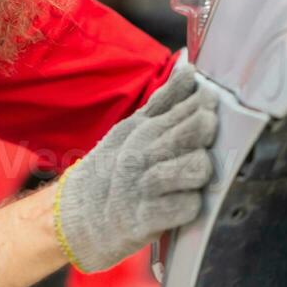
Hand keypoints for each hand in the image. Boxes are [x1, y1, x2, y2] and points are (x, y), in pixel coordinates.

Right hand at [52, 61, 217, 272]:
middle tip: (200, 144)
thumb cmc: (113, 169)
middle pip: (197, 128)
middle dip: (208, 133)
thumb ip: (164, 101)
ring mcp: (144, 184)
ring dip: (201, 173)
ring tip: (190, 179)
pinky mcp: (146, 217)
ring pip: (197, 167)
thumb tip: (188, 69)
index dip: (206, 104)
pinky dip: (191, 206)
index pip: (188, 103)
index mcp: (143, 128)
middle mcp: (142, 151)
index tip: (209, 107)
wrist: (78, 216)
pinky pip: (188, 206)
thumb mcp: (132, 129)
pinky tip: (180, 203)